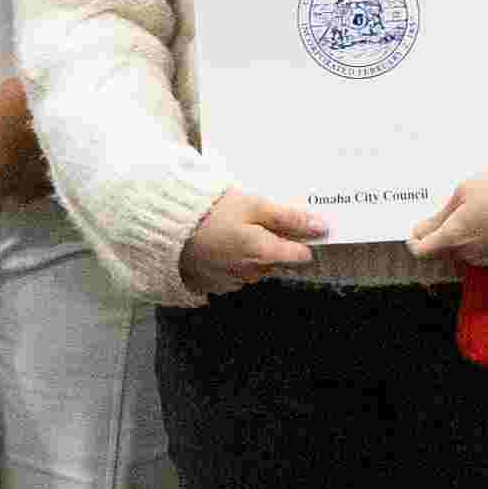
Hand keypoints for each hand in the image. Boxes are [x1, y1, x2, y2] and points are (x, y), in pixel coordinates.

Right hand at [176, 188, 325, 294]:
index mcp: (265, 254)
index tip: (298, 224)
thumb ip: (289, 218)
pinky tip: (221, 242)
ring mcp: (232, 281)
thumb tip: (321, 227)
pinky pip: (235, 273)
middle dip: (275, 244)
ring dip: (253, 252)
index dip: (304, 240)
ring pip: (256, 268)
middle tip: (259, 219)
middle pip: (278, 262)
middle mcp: (252, 273)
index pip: (301, 256)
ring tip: (236, 227)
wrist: (166, 228)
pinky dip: (233, 259)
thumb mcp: (253, 204)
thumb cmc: (211, 212)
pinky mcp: (214, 283)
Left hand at [417, 168, 487, 272]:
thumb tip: (421, 231)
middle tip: (463, 210)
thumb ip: (440, 216)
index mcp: (455, 237)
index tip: (421, 229)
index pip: (422, 251)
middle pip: (447, 252)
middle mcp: (470, 256)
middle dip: (449, 235)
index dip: (417, 240)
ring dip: (474, 239)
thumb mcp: (466, 190)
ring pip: (471, 255)